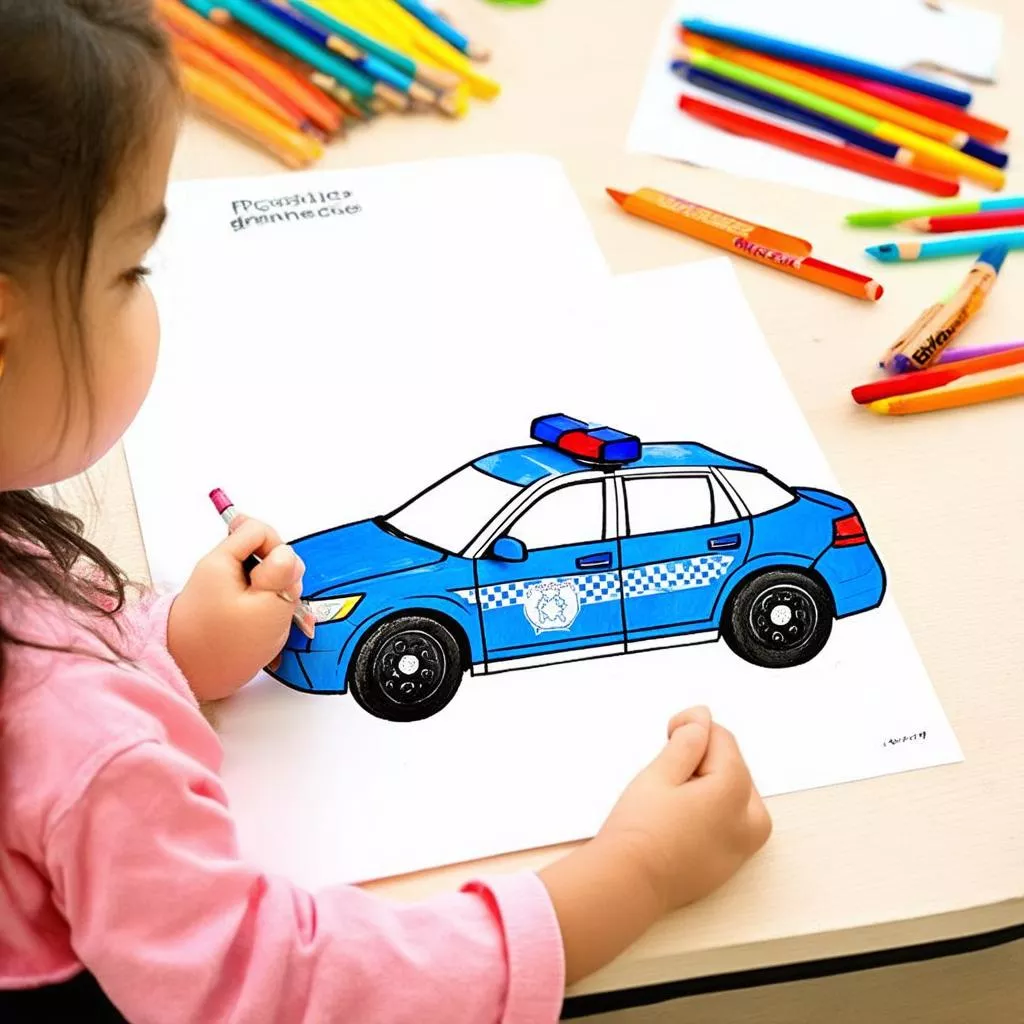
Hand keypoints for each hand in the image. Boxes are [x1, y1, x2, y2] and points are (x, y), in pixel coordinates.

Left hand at [167, 516, 304, 700]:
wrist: (189, 680)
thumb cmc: (225, 647)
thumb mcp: (266, 608)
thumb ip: (282, 575)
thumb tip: (287, 553)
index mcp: (222, 561)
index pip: (259, 530)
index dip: (279, 549)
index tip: (281, 580)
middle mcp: (220, 569)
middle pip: (264, 554)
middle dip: (281, 578)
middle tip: (280, 607)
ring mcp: (223, 588)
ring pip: (264, 577)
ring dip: (277, 597)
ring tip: (275, 623)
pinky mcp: (227, 606)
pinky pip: (256, 596)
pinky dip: (268, 609)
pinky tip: (270, 629)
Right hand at [539, 706, 770, 983]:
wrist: (628, 883)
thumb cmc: (639, 829)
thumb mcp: (661, 772)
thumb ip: (689, 740)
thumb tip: (704, 718)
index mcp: (733, 792)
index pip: (722, 739)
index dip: (692, 729)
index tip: (667, 733)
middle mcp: (749, 820)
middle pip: (734, 764)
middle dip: (703, 758)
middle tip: (665, 773)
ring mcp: (743, 846)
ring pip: (737, 792)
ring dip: (711, 782)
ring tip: (673, 795)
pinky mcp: (732, 863)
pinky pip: (733, 821)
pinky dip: (714, 809)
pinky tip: (683, 816)